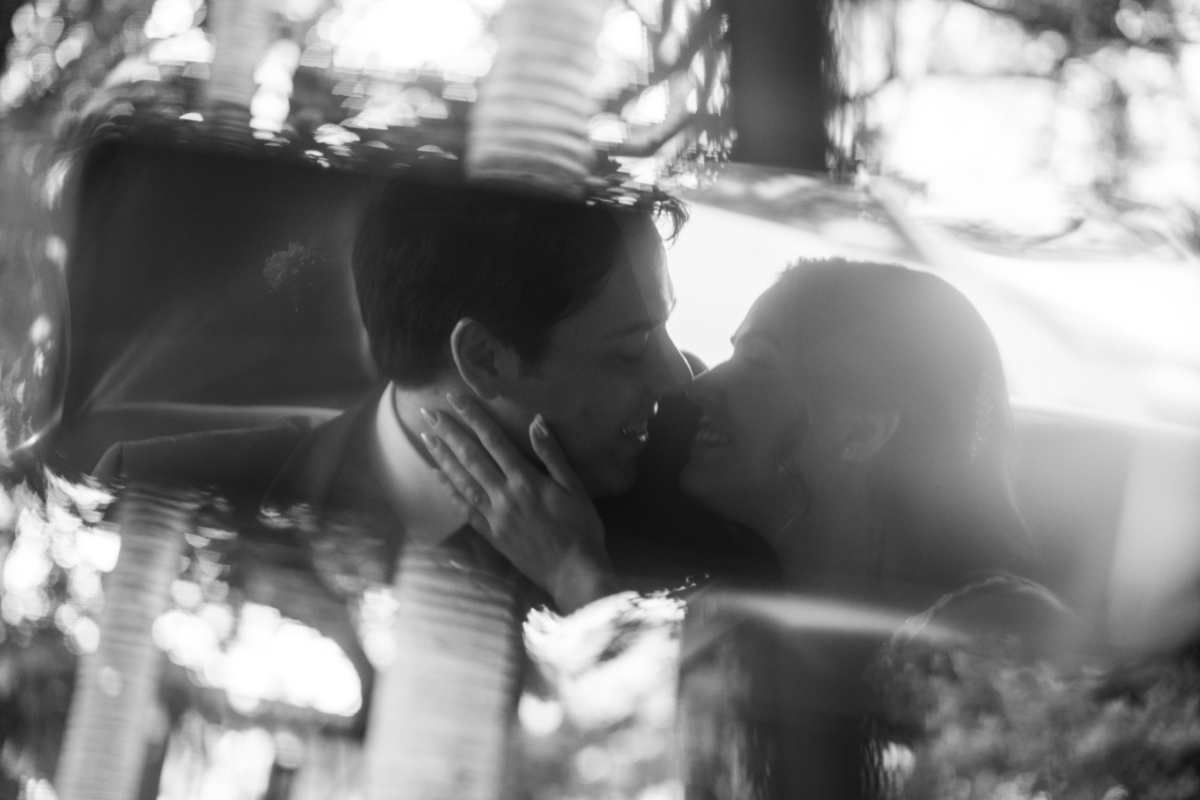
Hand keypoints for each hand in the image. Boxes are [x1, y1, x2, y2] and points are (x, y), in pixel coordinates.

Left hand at [420, 393, 614, 613]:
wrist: (573, 572)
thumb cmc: (581, 527)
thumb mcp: (575, 488)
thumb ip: (553, 454)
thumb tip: (536, 421)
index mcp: (526, 481)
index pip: (494, 441)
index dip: (474, 417)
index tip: (456, 399)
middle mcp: (504, 495)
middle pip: (471, 457)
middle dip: (449, 433)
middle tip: (429, 413)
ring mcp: (493, 516)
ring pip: (462, 480)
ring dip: (442, 457)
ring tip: (426, 437)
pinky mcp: (489, 533)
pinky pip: (463, 508)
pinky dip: (448, 489)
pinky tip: (436, 475)